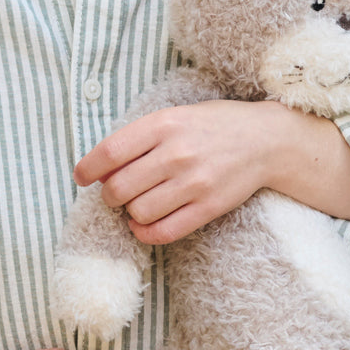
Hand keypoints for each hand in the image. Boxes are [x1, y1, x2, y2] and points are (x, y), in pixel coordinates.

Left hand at [78, 99, 349, 241]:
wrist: (267, 139)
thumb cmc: (212, 126)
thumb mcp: (175, 116)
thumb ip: (140, 137)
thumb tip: (99, 168)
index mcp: (163, 124)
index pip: (109, 153)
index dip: (87, 169)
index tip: (82, 177)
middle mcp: (177, 153)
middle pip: (118, 189)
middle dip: (110, 195)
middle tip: (118, 192)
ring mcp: (194, 182)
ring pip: (137, 212)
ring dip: (130, 213)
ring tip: (138, 204)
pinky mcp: (209, 207)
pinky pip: (163, 232)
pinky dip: (145, 233)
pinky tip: (144, 224)